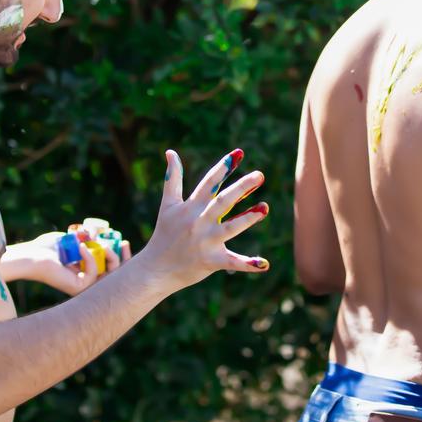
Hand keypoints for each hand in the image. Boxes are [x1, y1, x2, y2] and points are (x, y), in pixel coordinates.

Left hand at [1, 230, 132, 295]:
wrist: (33, 256)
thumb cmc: (50, 247)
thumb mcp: (74, 240)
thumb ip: (88, 239)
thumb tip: (102, 233)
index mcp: (87, 273)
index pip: (111, 268)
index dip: (121, 256)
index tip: (124, 241)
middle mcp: (88, 283)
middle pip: (115, 275)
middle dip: (123, 258)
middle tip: (124, 242)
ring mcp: (84, 287)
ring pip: (109, 276)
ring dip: (111, 257)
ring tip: (104, 244)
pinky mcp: (78, 287)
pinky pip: (93, 272)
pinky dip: (90, 257)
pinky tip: (83, 247)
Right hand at [136, 149, 269, 292]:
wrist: (156, 270)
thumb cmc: (164, 233)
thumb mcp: (168, 204)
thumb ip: (173, 178)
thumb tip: (170, 151)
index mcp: (190, 207)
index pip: (209, 183)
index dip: (222, 168)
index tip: (238, 154)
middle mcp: (198, 222)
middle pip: (222, 202)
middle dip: (241, 188)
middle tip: (260, 175)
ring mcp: (205, 242)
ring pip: (230, 228)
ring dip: (248, 218)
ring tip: (265, 208)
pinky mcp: (211, 262)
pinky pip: (232, 262)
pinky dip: (248, 264)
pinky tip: (265, 264)